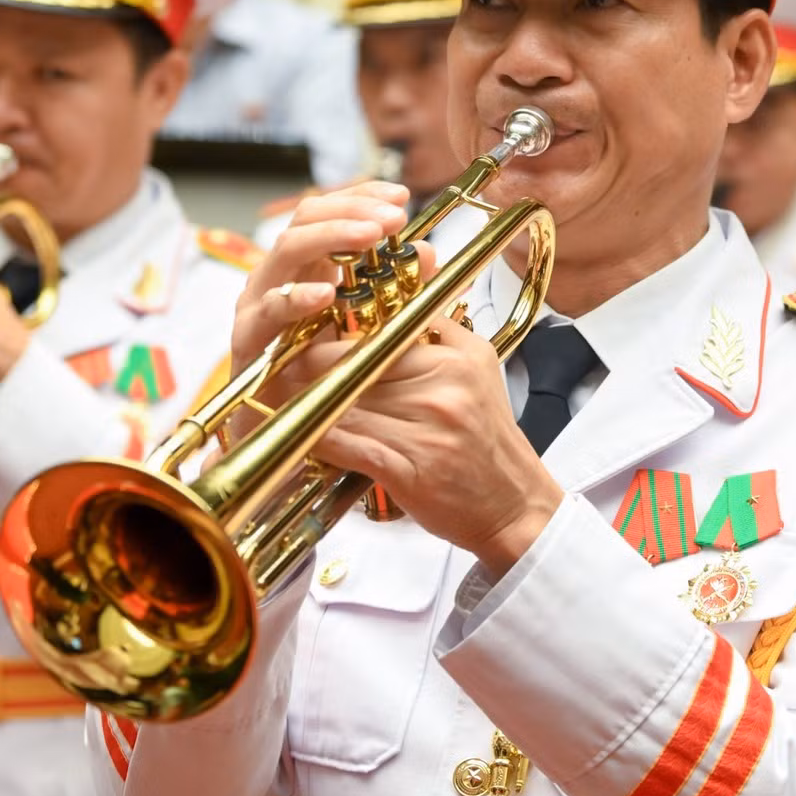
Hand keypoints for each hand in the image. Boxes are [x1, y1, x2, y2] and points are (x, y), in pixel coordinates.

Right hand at [227, 182, 417, 438]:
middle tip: (391, 217)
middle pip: (303, 221)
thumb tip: (429, 252)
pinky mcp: (246, 343)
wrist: (284, 445)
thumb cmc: (326, 383)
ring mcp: (258, 308)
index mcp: (308, 270)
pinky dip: (294, 298)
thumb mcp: (370, 331)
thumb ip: (397, 292)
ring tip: (370, 237)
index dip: (361, 197)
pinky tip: (326, 294)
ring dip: (328, 239)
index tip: (399, 196)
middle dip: (349, 211)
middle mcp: (279, 279)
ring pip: (282, 253)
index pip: (328, 213)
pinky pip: (265, 313)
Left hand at [303, 304, 561, 575]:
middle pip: (358, 364)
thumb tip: (407, 289)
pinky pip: (350, 444)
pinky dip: (319, 438)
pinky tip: (298, 434)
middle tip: (280, 366)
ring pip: (347, 402)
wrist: (515, 506)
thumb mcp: (481, 368)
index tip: (306, 336)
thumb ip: (444, 327)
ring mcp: (425, 429)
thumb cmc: (491, 441)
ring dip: (307, 400)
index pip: (381, 333)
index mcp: (455, 358)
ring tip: (280, 397)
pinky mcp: (408, 469)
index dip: (335, 334)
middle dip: (311, 366)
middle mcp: (442, 388)